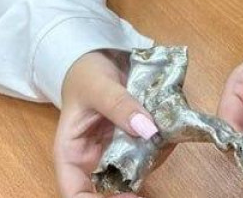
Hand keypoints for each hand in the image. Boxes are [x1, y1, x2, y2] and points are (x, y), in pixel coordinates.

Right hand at [55, 50, 169, 197]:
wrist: (100, 59)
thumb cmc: (85, 75)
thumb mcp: (97, 86)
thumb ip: (119, 106)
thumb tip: (147, 129)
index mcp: (71, 155)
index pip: (76, 194)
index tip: (127, 196)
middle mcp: (94, 160)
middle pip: (111, 188)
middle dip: (133, 184)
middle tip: (154, 168)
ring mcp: (117, 153)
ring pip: (137, 171)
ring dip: (154, 158)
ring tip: (166, 134)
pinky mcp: (136, 143)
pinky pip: (152, 152)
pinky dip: (164, 144)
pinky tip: (170, 128)